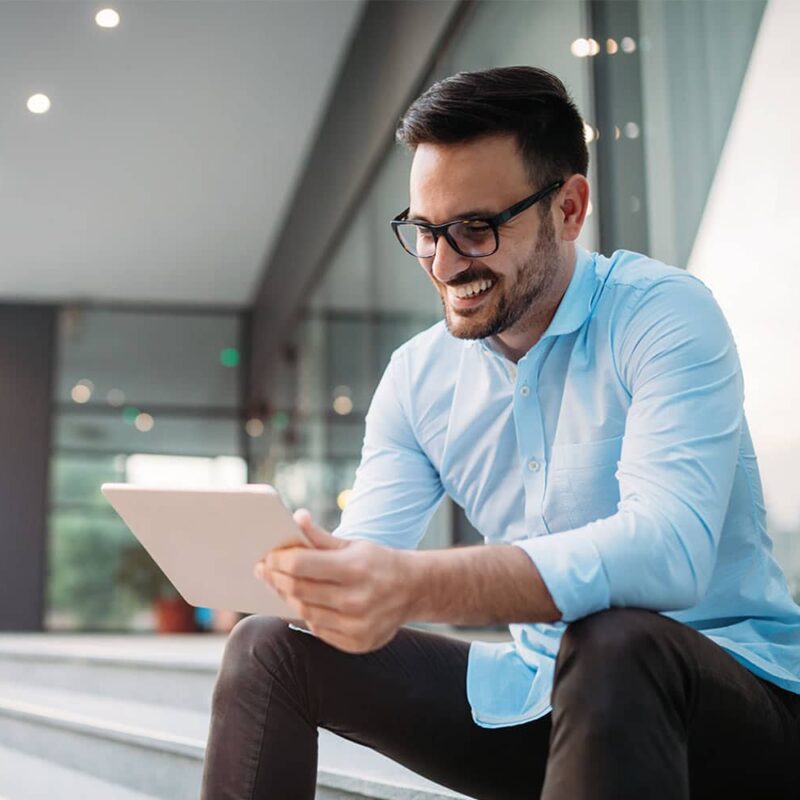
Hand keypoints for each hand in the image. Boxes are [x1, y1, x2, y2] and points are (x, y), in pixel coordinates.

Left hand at [254, 509, 410, 652]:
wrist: (415, 590)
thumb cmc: (378, 562)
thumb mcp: (353, 544)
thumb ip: (321, 536)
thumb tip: (297, 518)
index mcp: (355, 568)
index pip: (301, 565)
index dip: (279, 560)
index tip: (268, 556)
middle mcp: (357, 599)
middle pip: (298, 590)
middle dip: (275, 579)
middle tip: (264, 570)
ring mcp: (357, 625)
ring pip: (305, 611)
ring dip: (287, 597)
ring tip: (279, 585)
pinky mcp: (357, 643)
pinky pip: (318, 629)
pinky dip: (307, 614)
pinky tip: (303, 602)